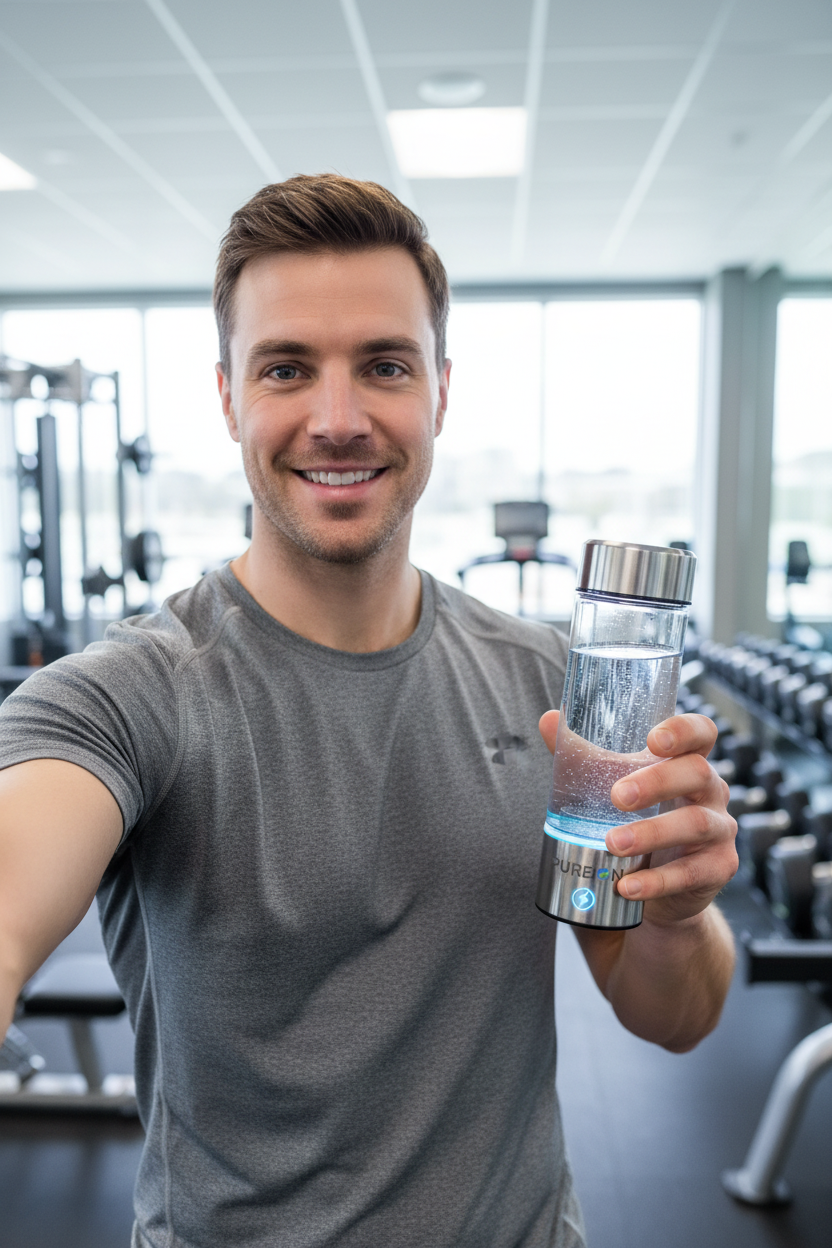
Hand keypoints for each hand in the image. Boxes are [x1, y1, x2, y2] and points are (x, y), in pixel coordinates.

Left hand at [538, 710, 737, 925]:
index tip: (654, 740)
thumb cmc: (640, 819)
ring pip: (696, 823)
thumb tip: (548, 720)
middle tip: (618, 796)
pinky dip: (656, 881)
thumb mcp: (615, 785)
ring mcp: (720, 830)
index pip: (702, 732)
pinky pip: (691, 873)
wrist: (662, 887)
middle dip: (657, 782)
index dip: (685, 730)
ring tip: (612, 843)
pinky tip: (627, 886)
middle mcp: (711, 791)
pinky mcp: (718, 868)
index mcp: (688, 761)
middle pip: (698, 773)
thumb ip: (585, 756)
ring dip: (652, 833)